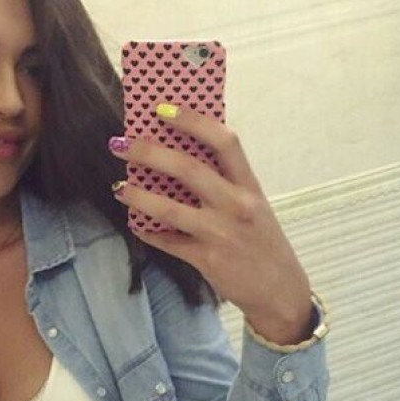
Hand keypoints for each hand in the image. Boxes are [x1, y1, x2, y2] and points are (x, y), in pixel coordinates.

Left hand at [109, 107, 313, 345]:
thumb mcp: (253, 206)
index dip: (192, 121)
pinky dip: (148, 233)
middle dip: (150, 153)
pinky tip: (136, 225)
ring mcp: (221, 234)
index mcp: (250, 186)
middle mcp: (237, 206)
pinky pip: (168, 242)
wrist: (280, 291)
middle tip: (123, 144)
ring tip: (119, 188)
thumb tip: (182, 156)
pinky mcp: (207, 260)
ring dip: (138, 196)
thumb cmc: (262, 242)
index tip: (162, 109)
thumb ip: (226, 183)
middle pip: (189, 169)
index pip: (224, 141)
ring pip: (170, 209)